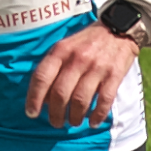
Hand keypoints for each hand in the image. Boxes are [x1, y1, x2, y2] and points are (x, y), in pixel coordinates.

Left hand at [24, 21, 140, 131]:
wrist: (119, 28)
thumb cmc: (87, 42)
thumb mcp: (66, 47)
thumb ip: (53, 69)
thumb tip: (44, 99)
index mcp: (61, 50)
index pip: (42, 77)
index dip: (34, 98)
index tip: (32, 113)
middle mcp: (77, 58)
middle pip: (60, 93)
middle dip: (56, 114)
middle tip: (56, 122)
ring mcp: (97, 66)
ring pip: (80, 100)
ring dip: (75, 117)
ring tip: (74, 122)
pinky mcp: (114, 74)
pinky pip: (104, 100)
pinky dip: (97, 115)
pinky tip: (93, 122)